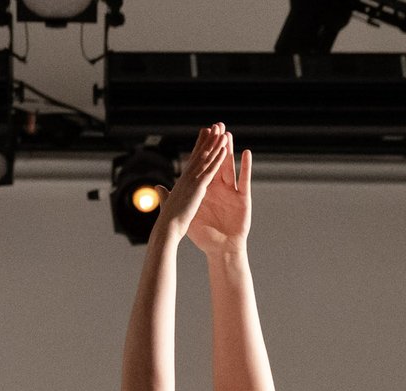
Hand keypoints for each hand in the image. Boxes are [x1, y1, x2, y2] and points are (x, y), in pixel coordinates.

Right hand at [153, 123, 231, 243]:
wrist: (167, 230)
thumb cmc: (168, 220)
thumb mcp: (167, 203)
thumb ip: (164, 194)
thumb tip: (158, 187)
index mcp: (182, 181)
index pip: (193, 160)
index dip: (199, 146)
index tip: (205, 134)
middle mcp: (187, 177)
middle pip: (200, 154)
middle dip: (208, 139)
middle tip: (215, 125)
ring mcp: (193, 181)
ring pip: (206, 159)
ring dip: (215, 144)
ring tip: (222, 131)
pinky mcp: (199, 188)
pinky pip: (211, 171)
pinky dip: (218, 159)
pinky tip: (225, 149)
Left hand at [185, 128, 250, 255]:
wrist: (221, 249)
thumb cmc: (205, 235)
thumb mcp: (187, 213)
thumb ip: (175, 198)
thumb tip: (159, 188)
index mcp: (207, 189)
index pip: (204, 165)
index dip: (202, 150)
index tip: (201, 133)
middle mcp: (220, 187)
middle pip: (217, 161)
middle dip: (217, 144)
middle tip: (216, 125)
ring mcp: (232, 191)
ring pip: (230, 166)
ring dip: (229, 151)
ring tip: (228, 134)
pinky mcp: (243, 198)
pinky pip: (244, 180)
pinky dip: (246, 167)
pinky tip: (246, 154)